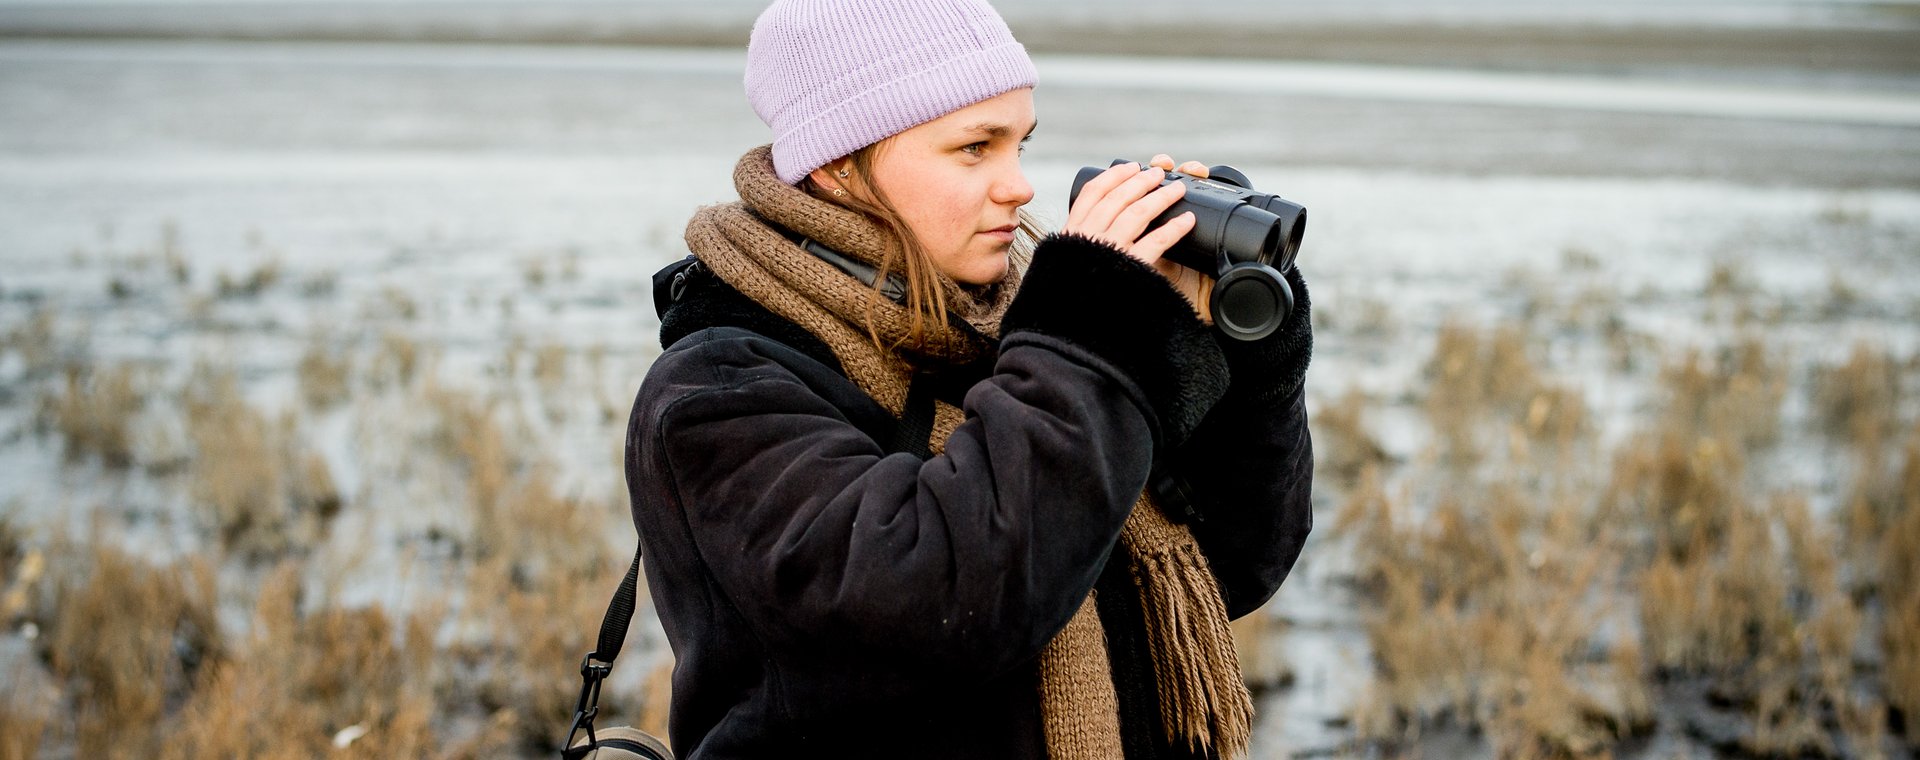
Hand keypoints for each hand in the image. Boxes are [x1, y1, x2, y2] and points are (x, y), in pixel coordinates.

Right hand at [1063, 153, 1216, 320]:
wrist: (1070, 331)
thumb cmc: (1070, 296)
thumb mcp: (1062, 265)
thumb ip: (1077, 246)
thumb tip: (1089, 229)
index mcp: (1071, 234)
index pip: (1092, 193)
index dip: (1113, 177)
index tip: (1129, 167)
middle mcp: (1087, 238)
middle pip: (1118, 197)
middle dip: (1141, 180)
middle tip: (1158, 172)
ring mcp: (1108, 252)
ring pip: (1137, 213)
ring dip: (1161, 197)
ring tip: (1178, 189)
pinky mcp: (1128, 269)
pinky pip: (1156, 241)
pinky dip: (1174, 228)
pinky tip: (1187, 221)